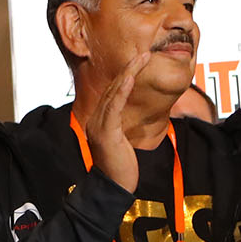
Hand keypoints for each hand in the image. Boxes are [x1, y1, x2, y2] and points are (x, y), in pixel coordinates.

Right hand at [85, 53, 149, 193]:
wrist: (113, 189)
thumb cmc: (120, 169)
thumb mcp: (122, 143)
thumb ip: (121, 127)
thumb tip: (129, 118)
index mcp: (99, 121)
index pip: (114, 93)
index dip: (126, 76)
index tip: (139, 62)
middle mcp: (96, 119)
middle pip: (114, 88)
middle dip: (130, 69)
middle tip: (144, 52)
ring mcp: (98, 125)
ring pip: (114, 93)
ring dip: (129, 73)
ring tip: (142, 58)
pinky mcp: (105, 131)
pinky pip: (114, 106)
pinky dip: (122, 90)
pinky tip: (130, 77)